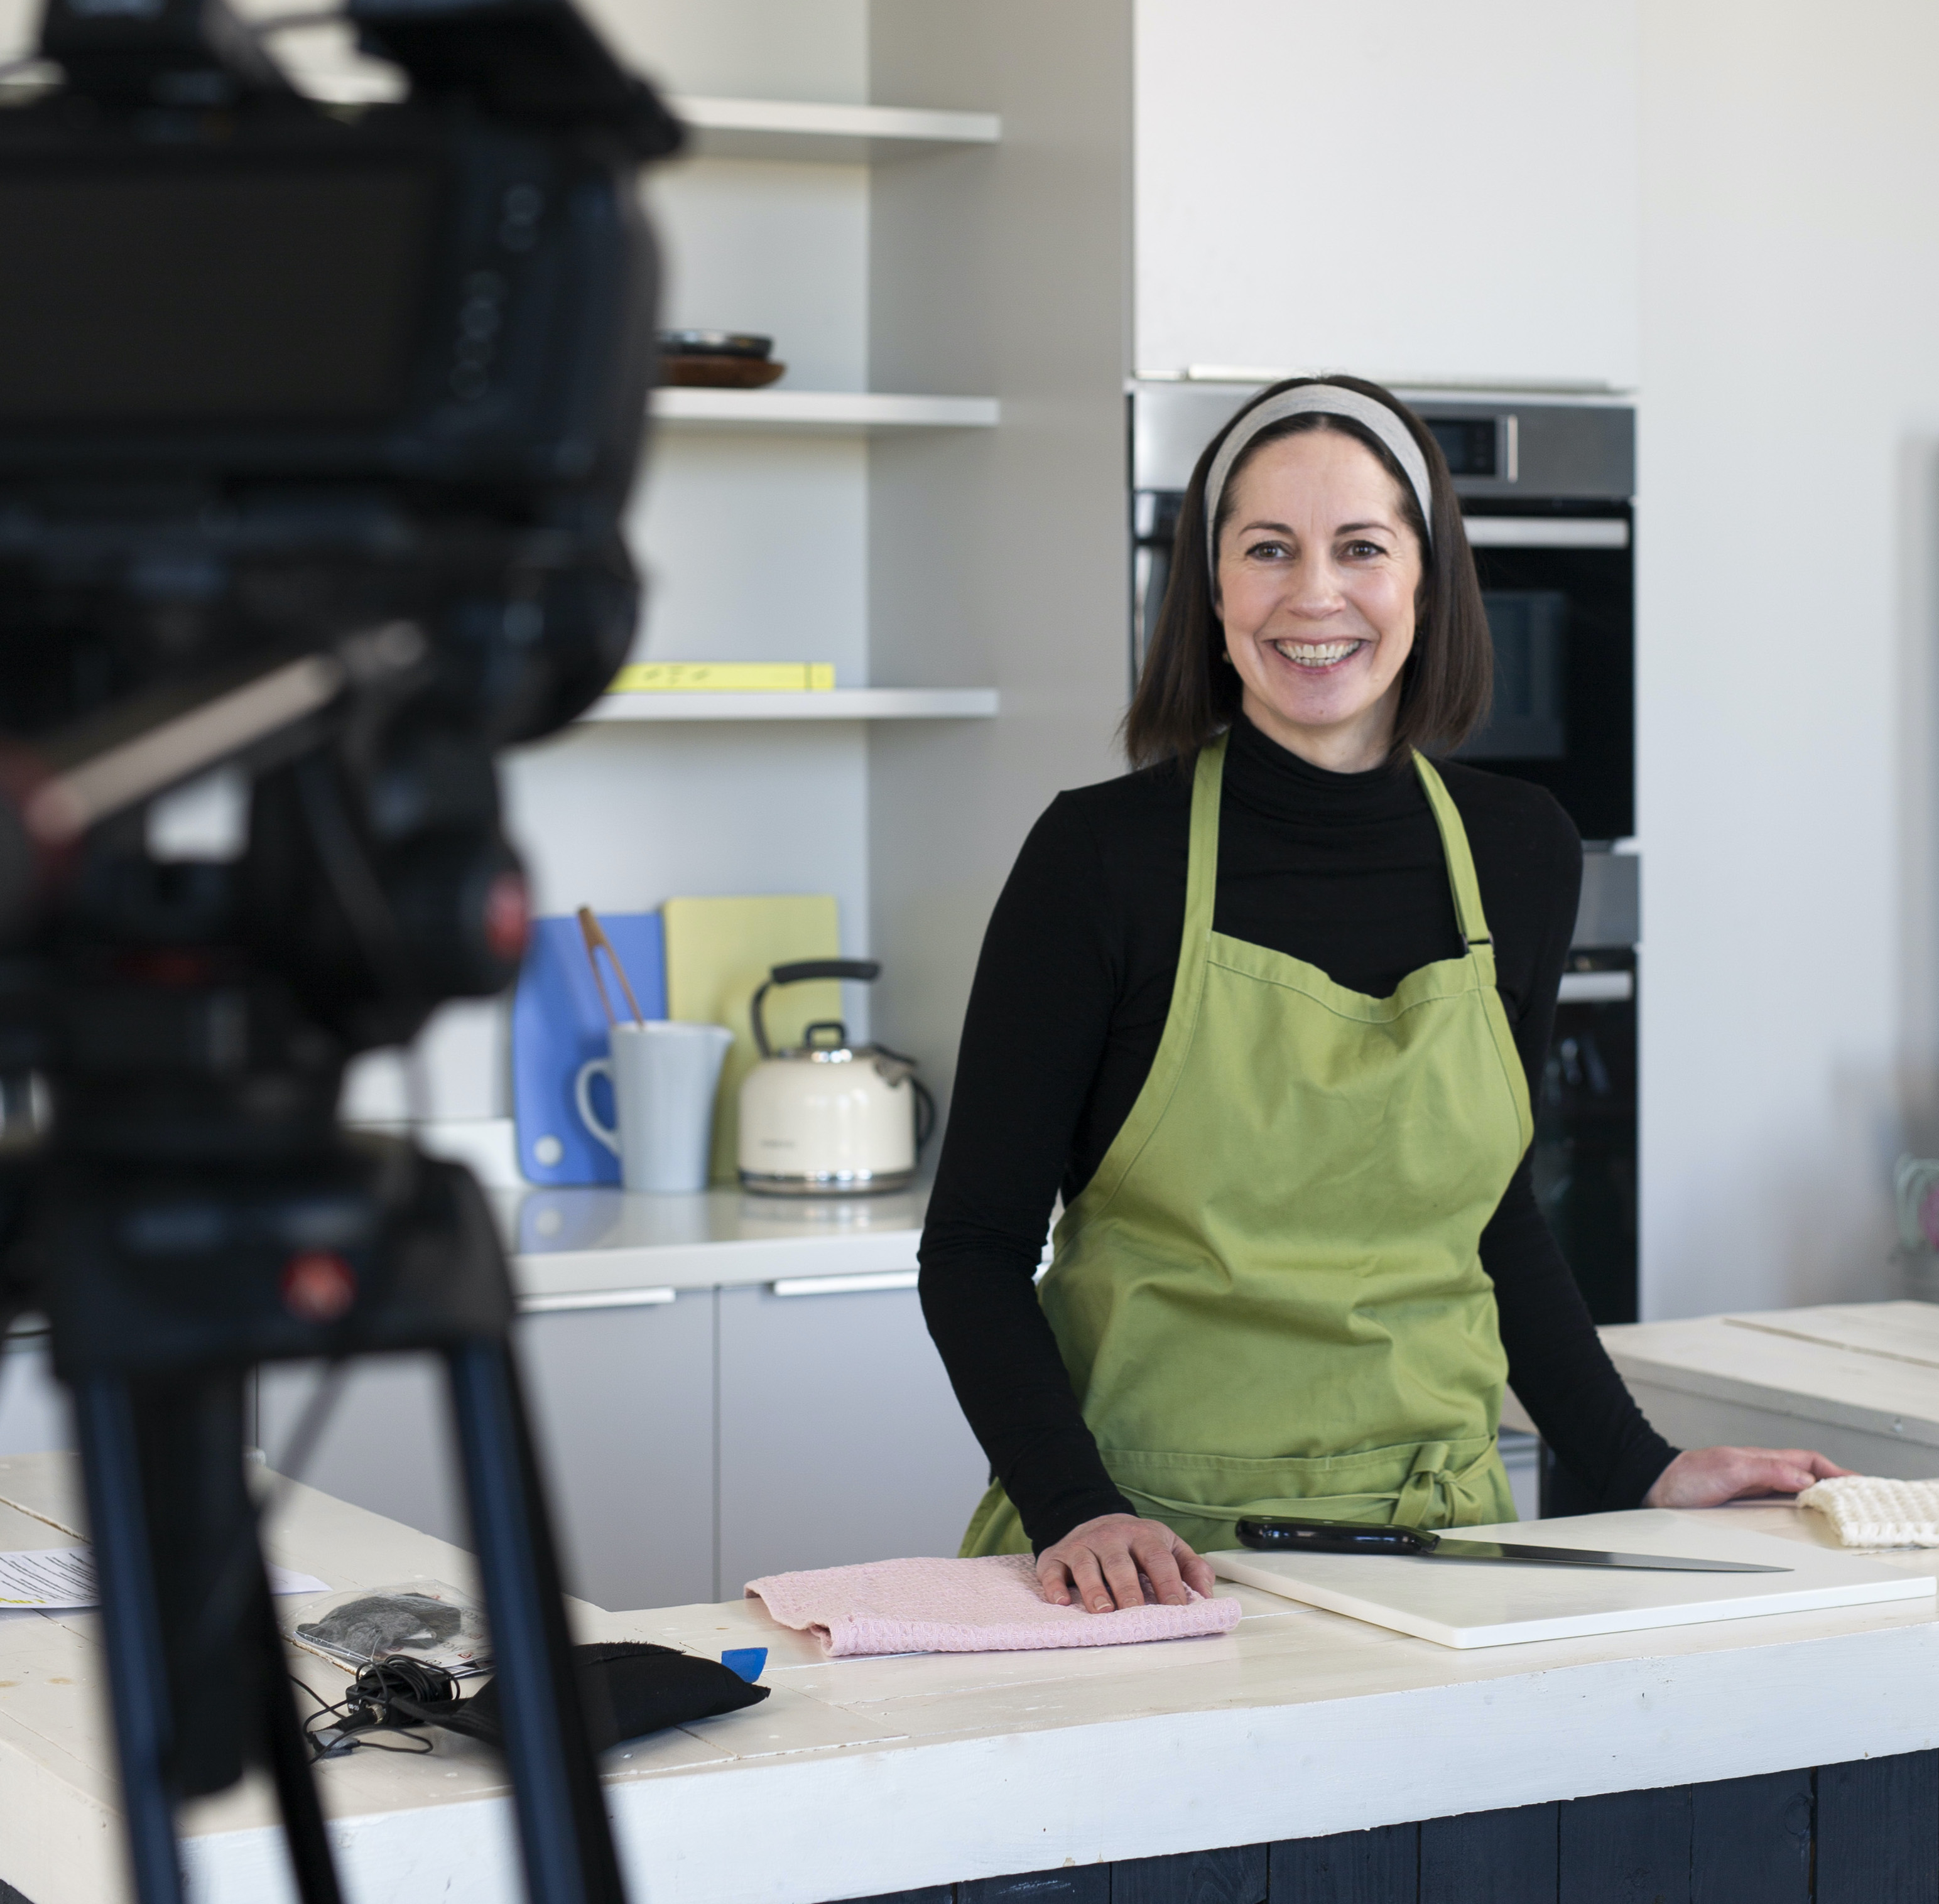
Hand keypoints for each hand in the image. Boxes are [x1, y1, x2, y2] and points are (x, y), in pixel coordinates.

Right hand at [1036, 1513, 1216, 1612]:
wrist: (1092, 1517)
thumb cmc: (1135, 1544)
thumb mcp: (1168, 1546)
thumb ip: (1191, 1567)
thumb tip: (1206, 1594)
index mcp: (1143, 1536)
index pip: (1158, 1559)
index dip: (1169, 1584)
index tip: (1177, 1609)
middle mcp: (1111, 1538)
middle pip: (1120, 1564)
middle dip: (1129, 1590)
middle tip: (1136, 1613)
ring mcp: (1082, 1546)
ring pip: (1087, 1565)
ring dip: (1094, 1589)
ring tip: (1103, 1611)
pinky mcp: (1057, 1556)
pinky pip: (1053, 1571)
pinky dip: (1055, 1586)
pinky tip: (1061, 1602)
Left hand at [1643, 1445, 1855, 1507]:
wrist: (1656, 1488)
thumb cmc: (1686, 1476)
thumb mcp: (1729, 1469)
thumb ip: (1765, 1471)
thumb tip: (1803, 1479)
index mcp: (1762, 1460)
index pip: (1808, 1462)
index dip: (1836, 1472)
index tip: (1860, 1485)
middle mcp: (1761, 1473)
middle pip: (1808, 1478)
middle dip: (1836, 1487)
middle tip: (1861, 1504)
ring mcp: (1754, 1489)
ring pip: (1797, 1493)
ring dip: (1821, 1502)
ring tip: (1844, 1515)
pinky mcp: (1744, 1504)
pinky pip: (1781, 1507)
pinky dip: (1800, 1513)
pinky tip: (1808, 1525)